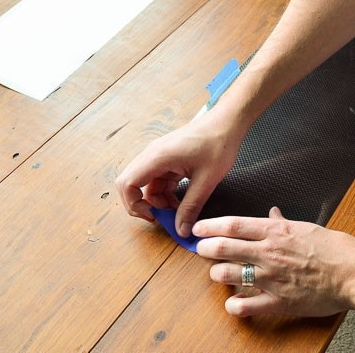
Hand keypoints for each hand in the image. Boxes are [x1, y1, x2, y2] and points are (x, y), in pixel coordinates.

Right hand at [115, 111, 242, 236]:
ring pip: (147, 185)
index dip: (133, 204)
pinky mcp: (168, 159)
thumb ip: (191, 207)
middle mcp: (153, 155)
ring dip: (158, 201)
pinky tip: (181, 202)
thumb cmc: (218, 144)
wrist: (228, 124)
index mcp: (157, 157)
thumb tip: (181, 229)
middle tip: (163, 218)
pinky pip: (159, 180)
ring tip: (179, 211)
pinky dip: (166, 193)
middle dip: (144, 205)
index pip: (127, 183)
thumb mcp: (206, 181)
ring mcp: (160, 156)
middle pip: (132, 184)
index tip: (152, 216)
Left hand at [194, 207, 354, 316]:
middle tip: (201, 250)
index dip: (210, 226)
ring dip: (218, 274)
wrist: (354, 274)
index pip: (234, 225)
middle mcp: (269, 253)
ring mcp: (271, 278)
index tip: (199, 228)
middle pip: (224, 248)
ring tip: (219, 274)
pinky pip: (244, 305)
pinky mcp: (278, 301)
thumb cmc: (337, 250)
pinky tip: (233, 301)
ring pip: (228, 275)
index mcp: (277, 231)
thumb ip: (284, 222)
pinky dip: (233, 304)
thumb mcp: (307, 228)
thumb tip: (272, 213)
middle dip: (206, 249)